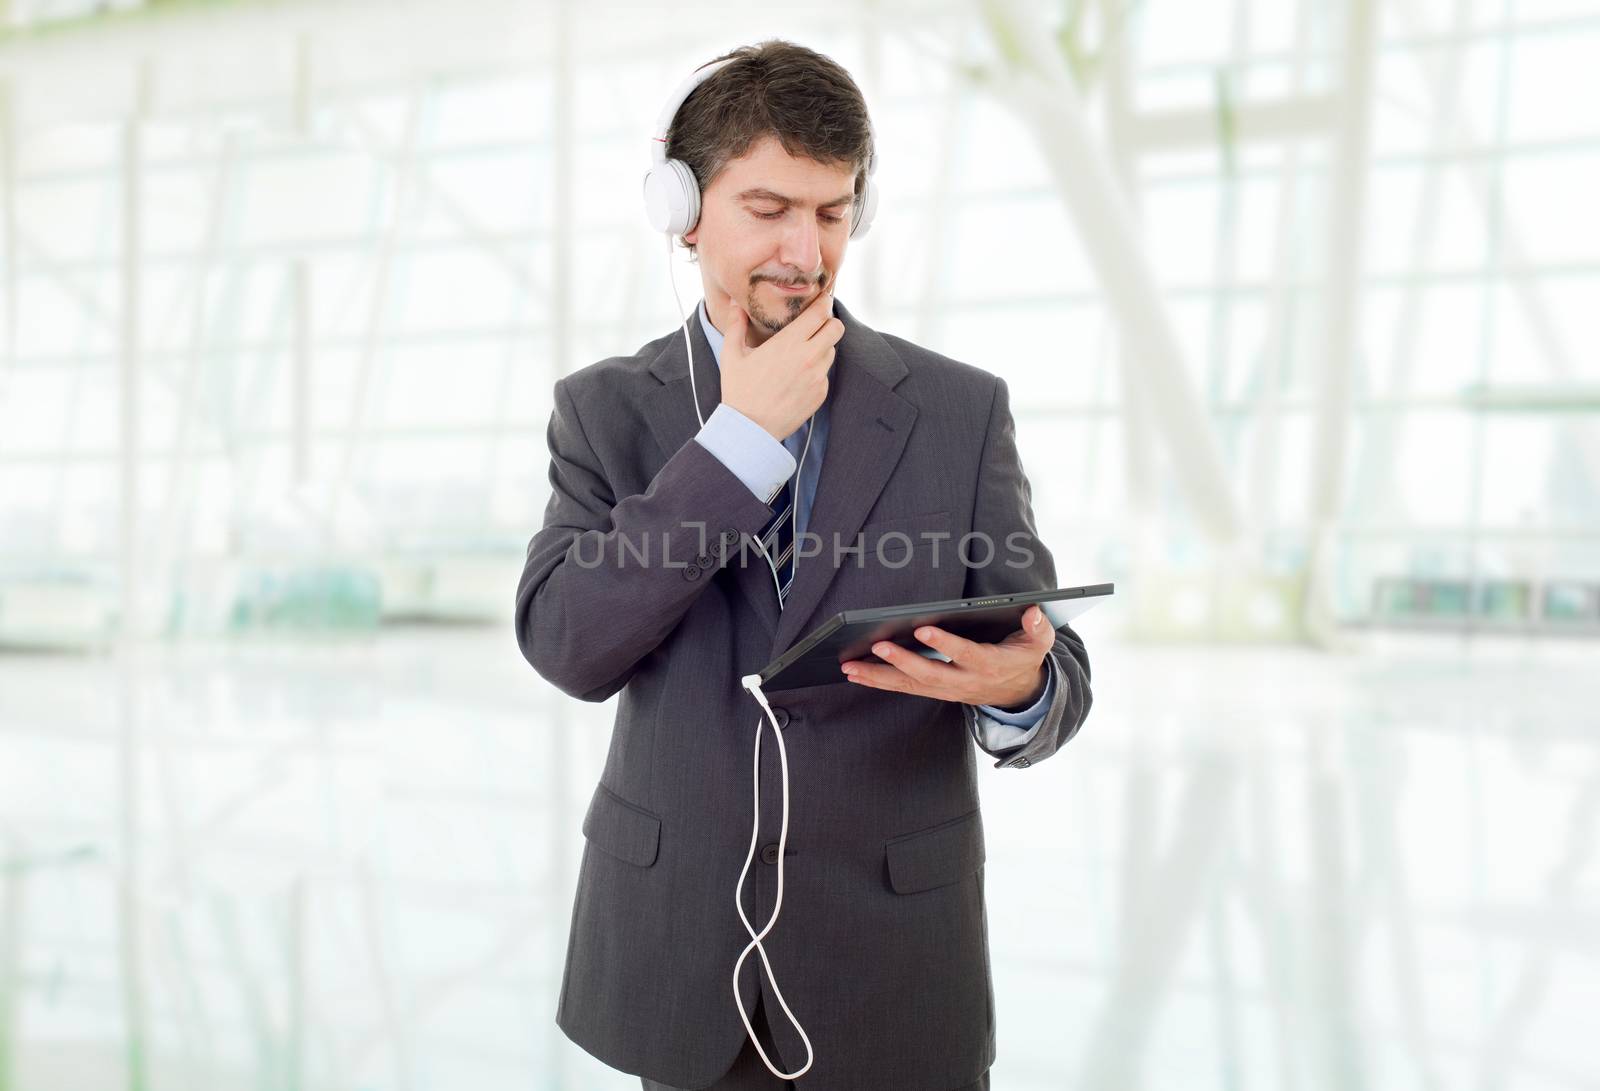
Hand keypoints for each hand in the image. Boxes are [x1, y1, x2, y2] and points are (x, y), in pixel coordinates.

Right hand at [719, 287, 842, 440]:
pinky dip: (816, 370)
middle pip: (836, 328)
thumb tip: (733, 304)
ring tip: (802, 352)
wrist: (751, 428)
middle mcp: (808, 357)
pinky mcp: (821, 393)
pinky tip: (798, 376)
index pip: (820, 312)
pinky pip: (825, 373)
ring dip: (822, 347)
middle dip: (828, 322)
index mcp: (789, 343)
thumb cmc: (739, 390)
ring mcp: (817, 377)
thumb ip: (735, 325)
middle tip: (815, 325)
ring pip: (832, 350)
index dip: (823, 303)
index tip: (820, 300)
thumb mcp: (732, 355)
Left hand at [839, 605, 1053, 708]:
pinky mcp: (935, 692)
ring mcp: (948, 690)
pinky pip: (904, 689)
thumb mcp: (1039, 644)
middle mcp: (965, 681)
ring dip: (880, 677)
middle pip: (930, 675)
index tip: (923, 629)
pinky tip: (856, 674)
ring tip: (851, 666)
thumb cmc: (1023, 659)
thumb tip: (1033, 612)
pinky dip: (879, 682)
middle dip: (902, 662)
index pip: (966, 654)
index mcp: (989, 665)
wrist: (1018, 694)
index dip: (945, 643)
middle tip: (877, 646)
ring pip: (911, 686)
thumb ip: (1038, 628)